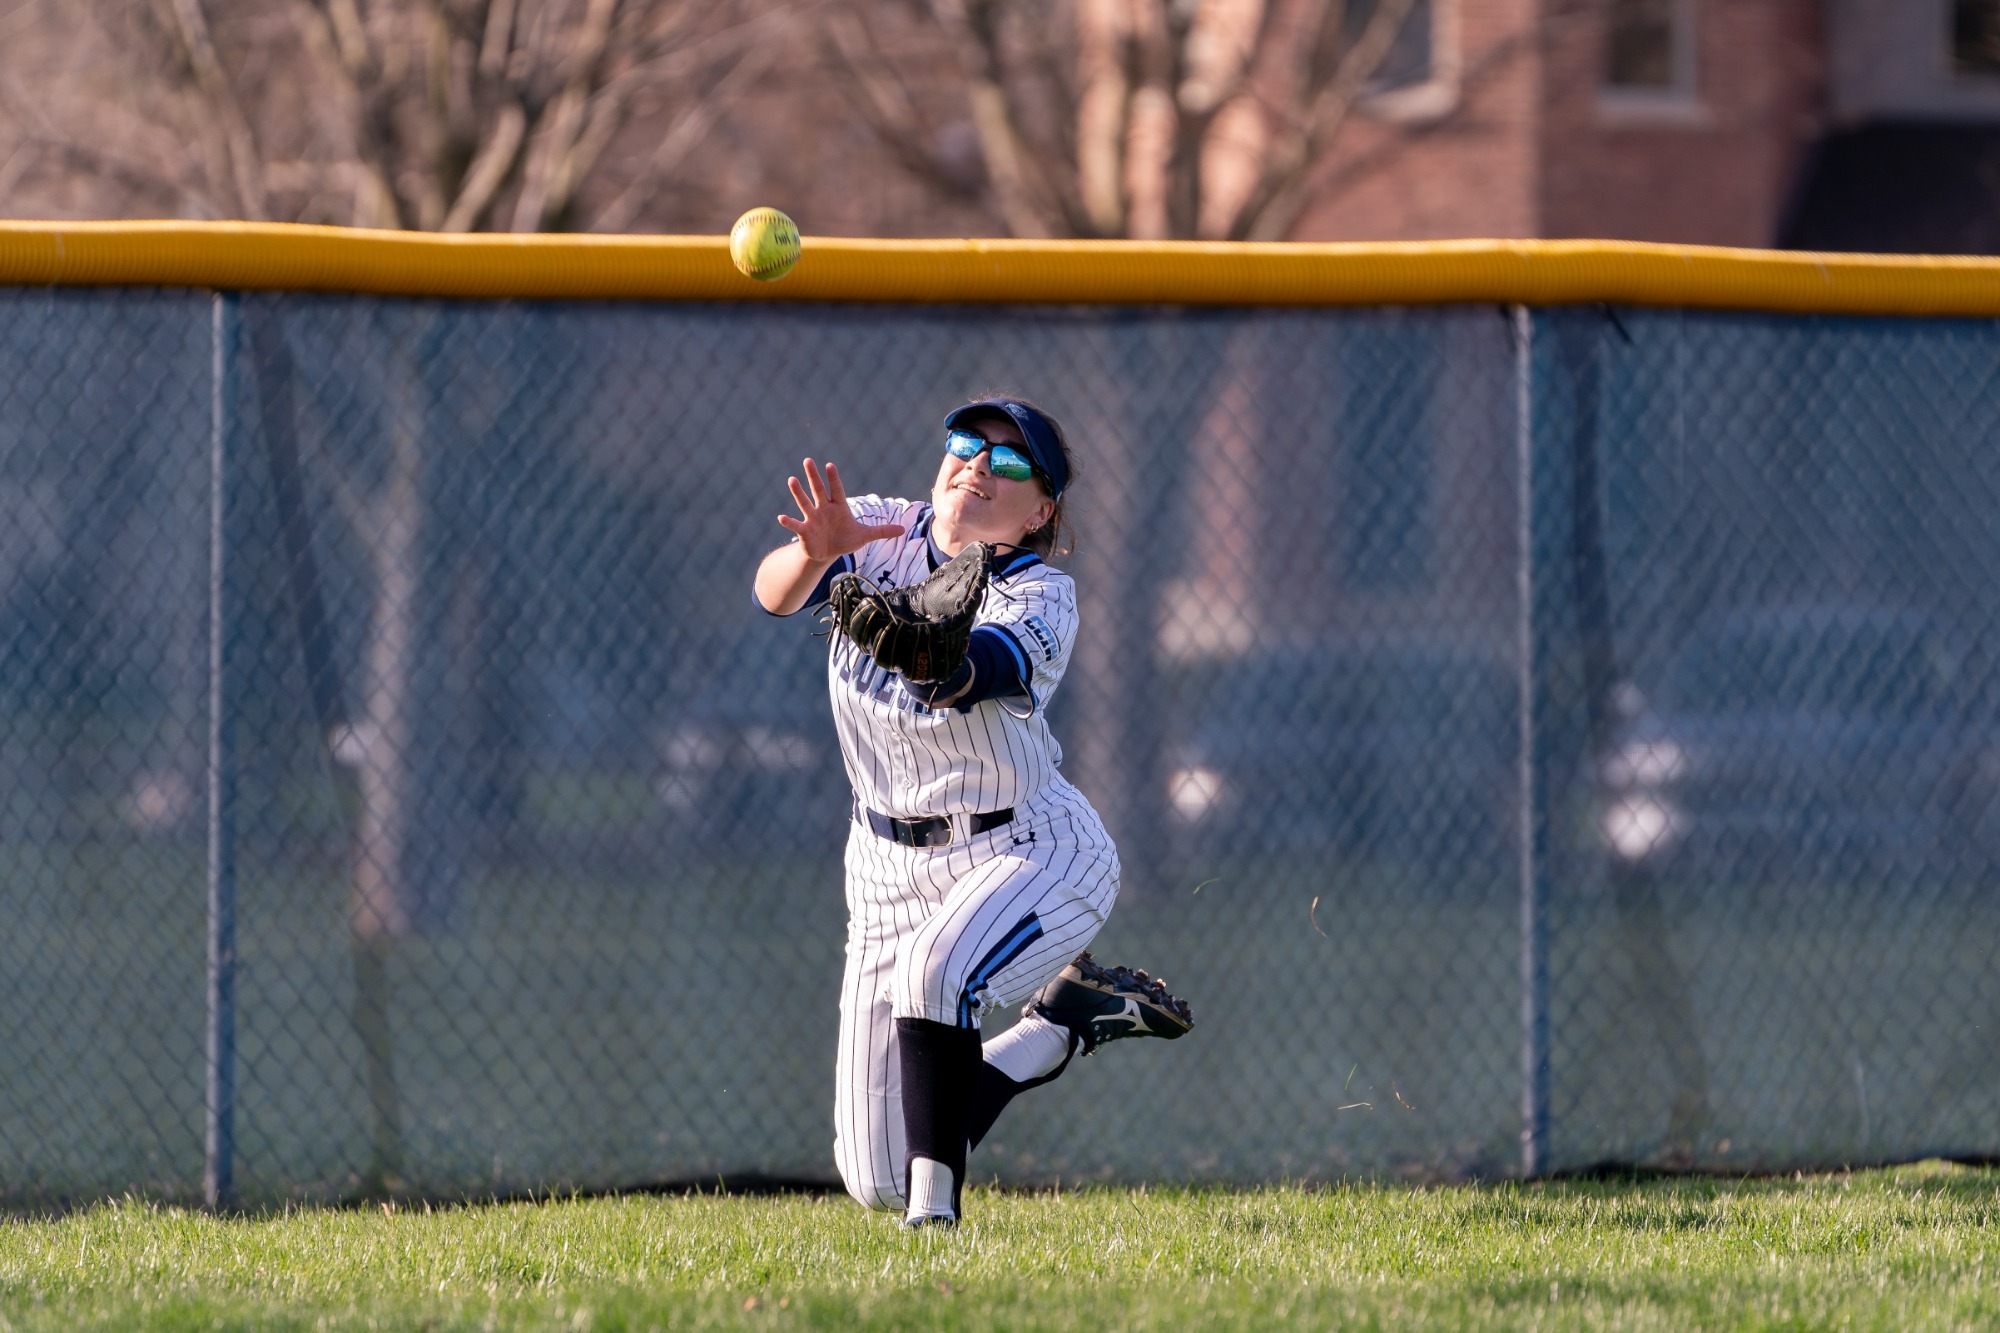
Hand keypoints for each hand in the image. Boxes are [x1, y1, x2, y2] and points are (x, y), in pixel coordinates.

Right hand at [777, 458, 904, 561]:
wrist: (829, 553)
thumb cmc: (845, 539)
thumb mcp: (865, 536)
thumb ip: (882, 531)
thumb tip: (903, 530)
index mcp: (838, 506)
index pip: (836, 489)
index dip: (833, 478)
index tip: (829, 465)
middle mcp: (824, 508)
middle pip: (818, 490)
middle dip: (813, 476)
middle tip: (807, 460)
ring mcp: (813, 518)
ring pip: (805, 503)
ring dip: (798, 492)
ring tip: (791, 479)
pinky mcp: (805, 531)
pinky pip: (796, 525)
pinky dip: (789, 522)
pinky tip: (781, 517)